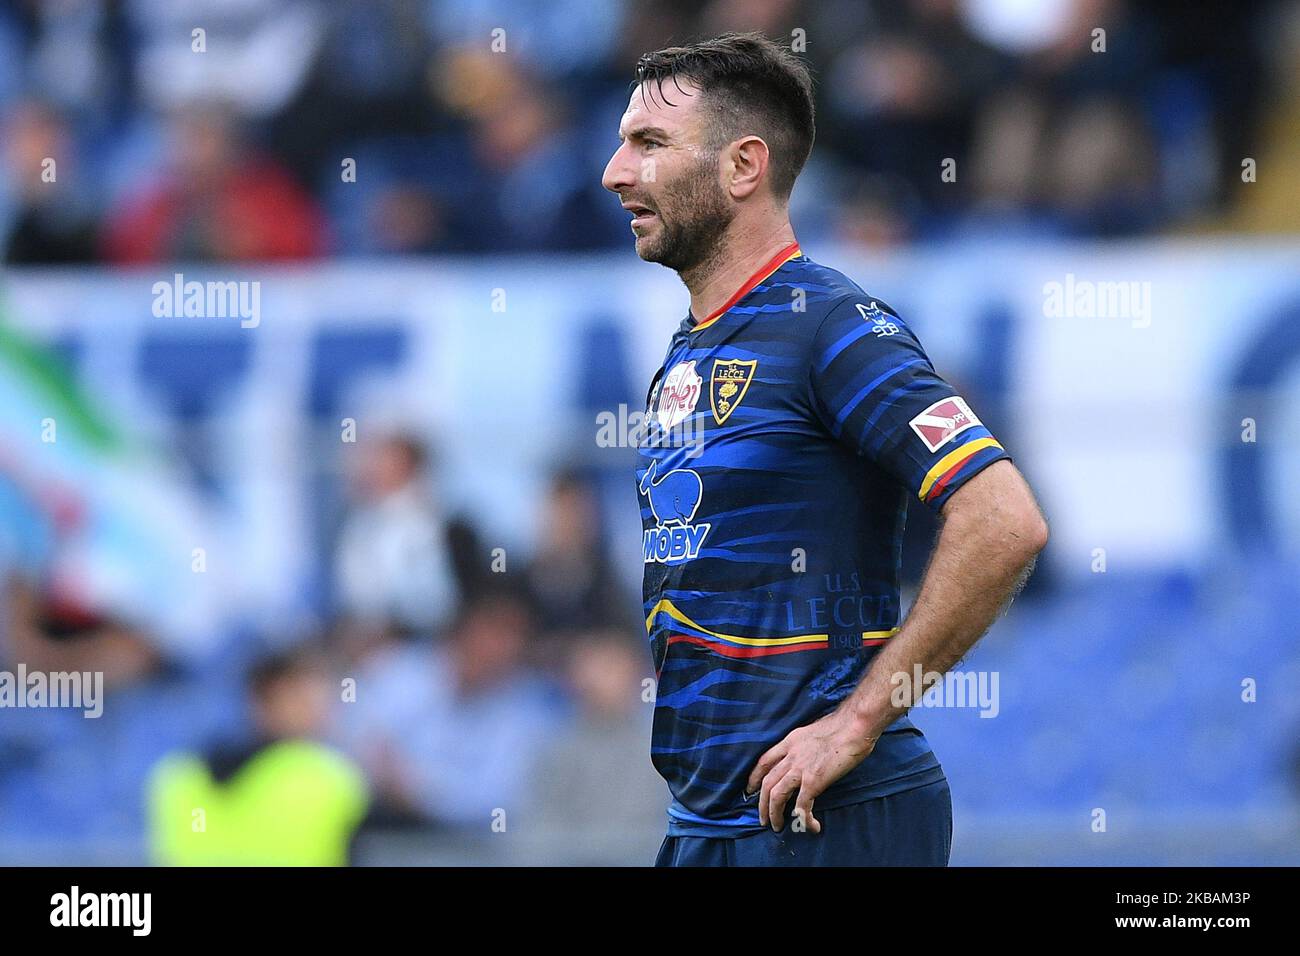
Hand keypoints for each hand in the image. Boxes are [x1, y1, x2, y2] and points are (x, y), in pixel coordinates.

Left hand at [745, 707, 877, 832]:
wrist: (854, 726)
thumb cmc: (842, 727)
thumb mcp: (813, 732)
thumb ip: (804, 745)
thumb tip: (806, 756)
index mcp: (790, 742)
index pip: (764, 761)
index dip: (754, 777)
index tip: (751, 790)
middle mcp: (791, 755)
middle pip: (767, 782)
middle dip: (762, 804)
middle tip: (763, 819)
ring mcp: (800, 768)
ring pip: (777, 796)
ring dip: (774, 814)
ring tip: (777, 827)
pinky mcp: (814, 780)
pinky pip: (802, 805)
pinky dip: (804, 819)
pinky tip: (811, 827)